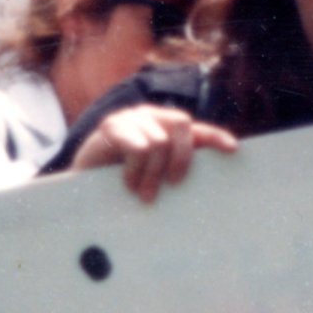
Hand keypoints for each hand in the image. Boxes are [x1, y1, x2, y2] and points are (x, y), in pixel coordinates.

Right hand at [72, 105, 237, 202]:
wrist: (78, 185)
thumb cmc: (120, 183)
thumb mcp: (152, 177)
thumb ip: (172, 173)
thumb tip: (206, 189)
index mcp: (166, 130)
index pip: (197, 130)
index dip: (216, 137)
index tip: (233, 149)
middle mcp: (152, 118)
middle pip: (182, 125)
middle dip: (182, 158)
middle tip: (173, 185)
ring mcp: (132, 118)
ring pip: (159, 141)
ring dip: (153, 174)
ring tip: (144, 195)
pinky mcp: (113, 126)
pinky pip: (138, 146)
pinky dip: (136, 170)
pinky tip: (128, 183)